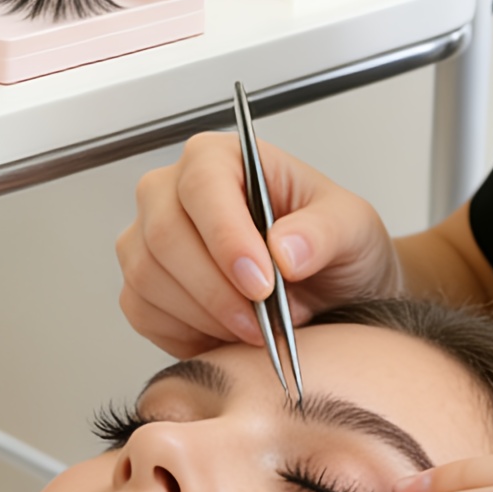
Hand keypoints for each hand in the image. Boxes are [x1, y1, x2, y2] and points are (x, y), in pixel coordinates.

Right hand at [116, 132, 400, 355]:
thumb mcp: (352, 228)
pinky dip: (187, 333)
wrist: (326, 293)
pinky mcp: (140, 284)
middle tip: (264, 321)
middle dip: (217, 290)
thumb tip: (284, 248)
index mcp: (221, 158)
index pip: (203, 183)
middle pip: (165, 234)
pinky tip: (227, 333)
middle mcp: (173, 190)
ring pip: (148, 277)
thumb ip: (325, 232)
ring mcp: (148, 238)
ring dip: (206, 316)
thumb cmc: (330, 247)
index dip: (227, 236)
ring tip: (256, 328)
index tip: (262, 283)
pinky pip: (143, 311)